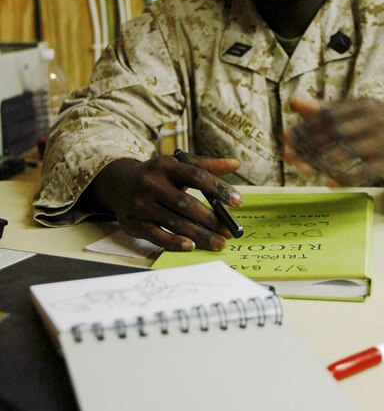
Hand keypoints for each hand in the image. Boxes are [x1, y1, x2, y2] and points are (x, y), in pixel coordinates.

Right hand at [82, 155, 242, 251]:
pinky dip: (173, 242)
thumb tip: (235, 164)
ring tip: (219, 242)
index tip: (239, 201)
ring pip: (174, 222)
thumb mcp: (177, 165)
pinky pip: (156, 235)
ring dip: (199, 234)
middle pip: (186, 203)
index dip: (218, 188)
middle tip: (230, 231)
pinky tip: (191, 246)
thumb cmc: (157, 175)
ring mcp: (141, 204)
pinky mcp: (133, 223)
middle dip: (211, 219)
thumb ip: (206, 165)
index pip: (196, 175)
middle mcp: (151, 183)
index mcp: (166, 166)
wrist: (118, 184)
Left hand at [284, 98, 383, 190]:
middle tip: (291, 158)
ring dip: (323, 162)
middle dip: (310, 146)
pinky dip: (345, 178)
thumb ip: (326, 109)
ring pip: (348, 152)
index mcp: (364, 105)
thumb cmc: (380, 123)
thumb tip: (294, 103)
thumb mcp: (358, 112)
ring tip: (305, 171)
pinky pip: (364, 172)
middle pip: (336, 132)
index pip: (329, 115)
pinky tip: (329, 183)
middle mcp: (375, 120)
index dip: (306, 128)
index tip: (287, 139)